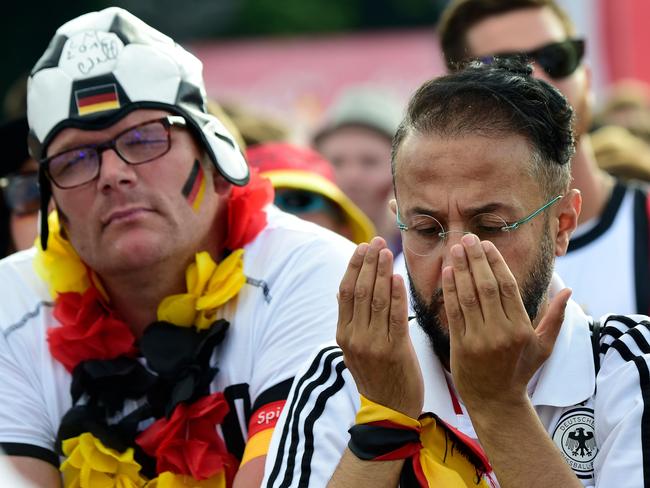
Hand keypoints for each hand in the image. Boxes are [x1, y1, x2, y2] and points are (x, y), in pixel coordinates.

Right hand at [337, 237, 423, 417]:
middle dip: (368, 263)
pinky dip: (397, 295)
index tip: (362, 247)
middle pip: (360, 291)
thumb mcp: (355, 349)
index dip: (354, 267)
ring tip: (387, 252)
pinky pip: (396, 317)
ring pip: (376, 300)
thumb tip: (343, 291)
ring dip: (382, 272)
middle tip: (376, 242)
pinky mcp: (394, 351)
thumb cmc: (376, 376)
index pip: (346, 292)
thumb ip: (351, 320)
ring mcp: (373, 344)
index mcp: (343, 334)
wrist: (389, 411)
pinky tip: (399, 278)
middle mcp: (354, 337)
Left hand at [442, 234, 570, 409]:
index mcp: (522, 328)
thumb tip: (569, 291)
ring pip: (469, 296)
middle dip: (476, 260)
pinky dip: (450, 291)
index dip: (496, 263)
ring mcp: (480, 339)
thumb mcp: (543, 346)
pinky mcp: (461, 345)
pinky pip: (454, 312)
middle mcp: (501, 332)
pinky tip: (448, 273)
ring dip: (461, 269)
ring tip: (455, 249)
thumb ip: (555, 317)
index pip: (507, 287)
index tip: (487, 245)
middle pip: (487, 287)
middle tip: (467, 239)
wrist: (495, 401)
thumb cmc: (520, 371)